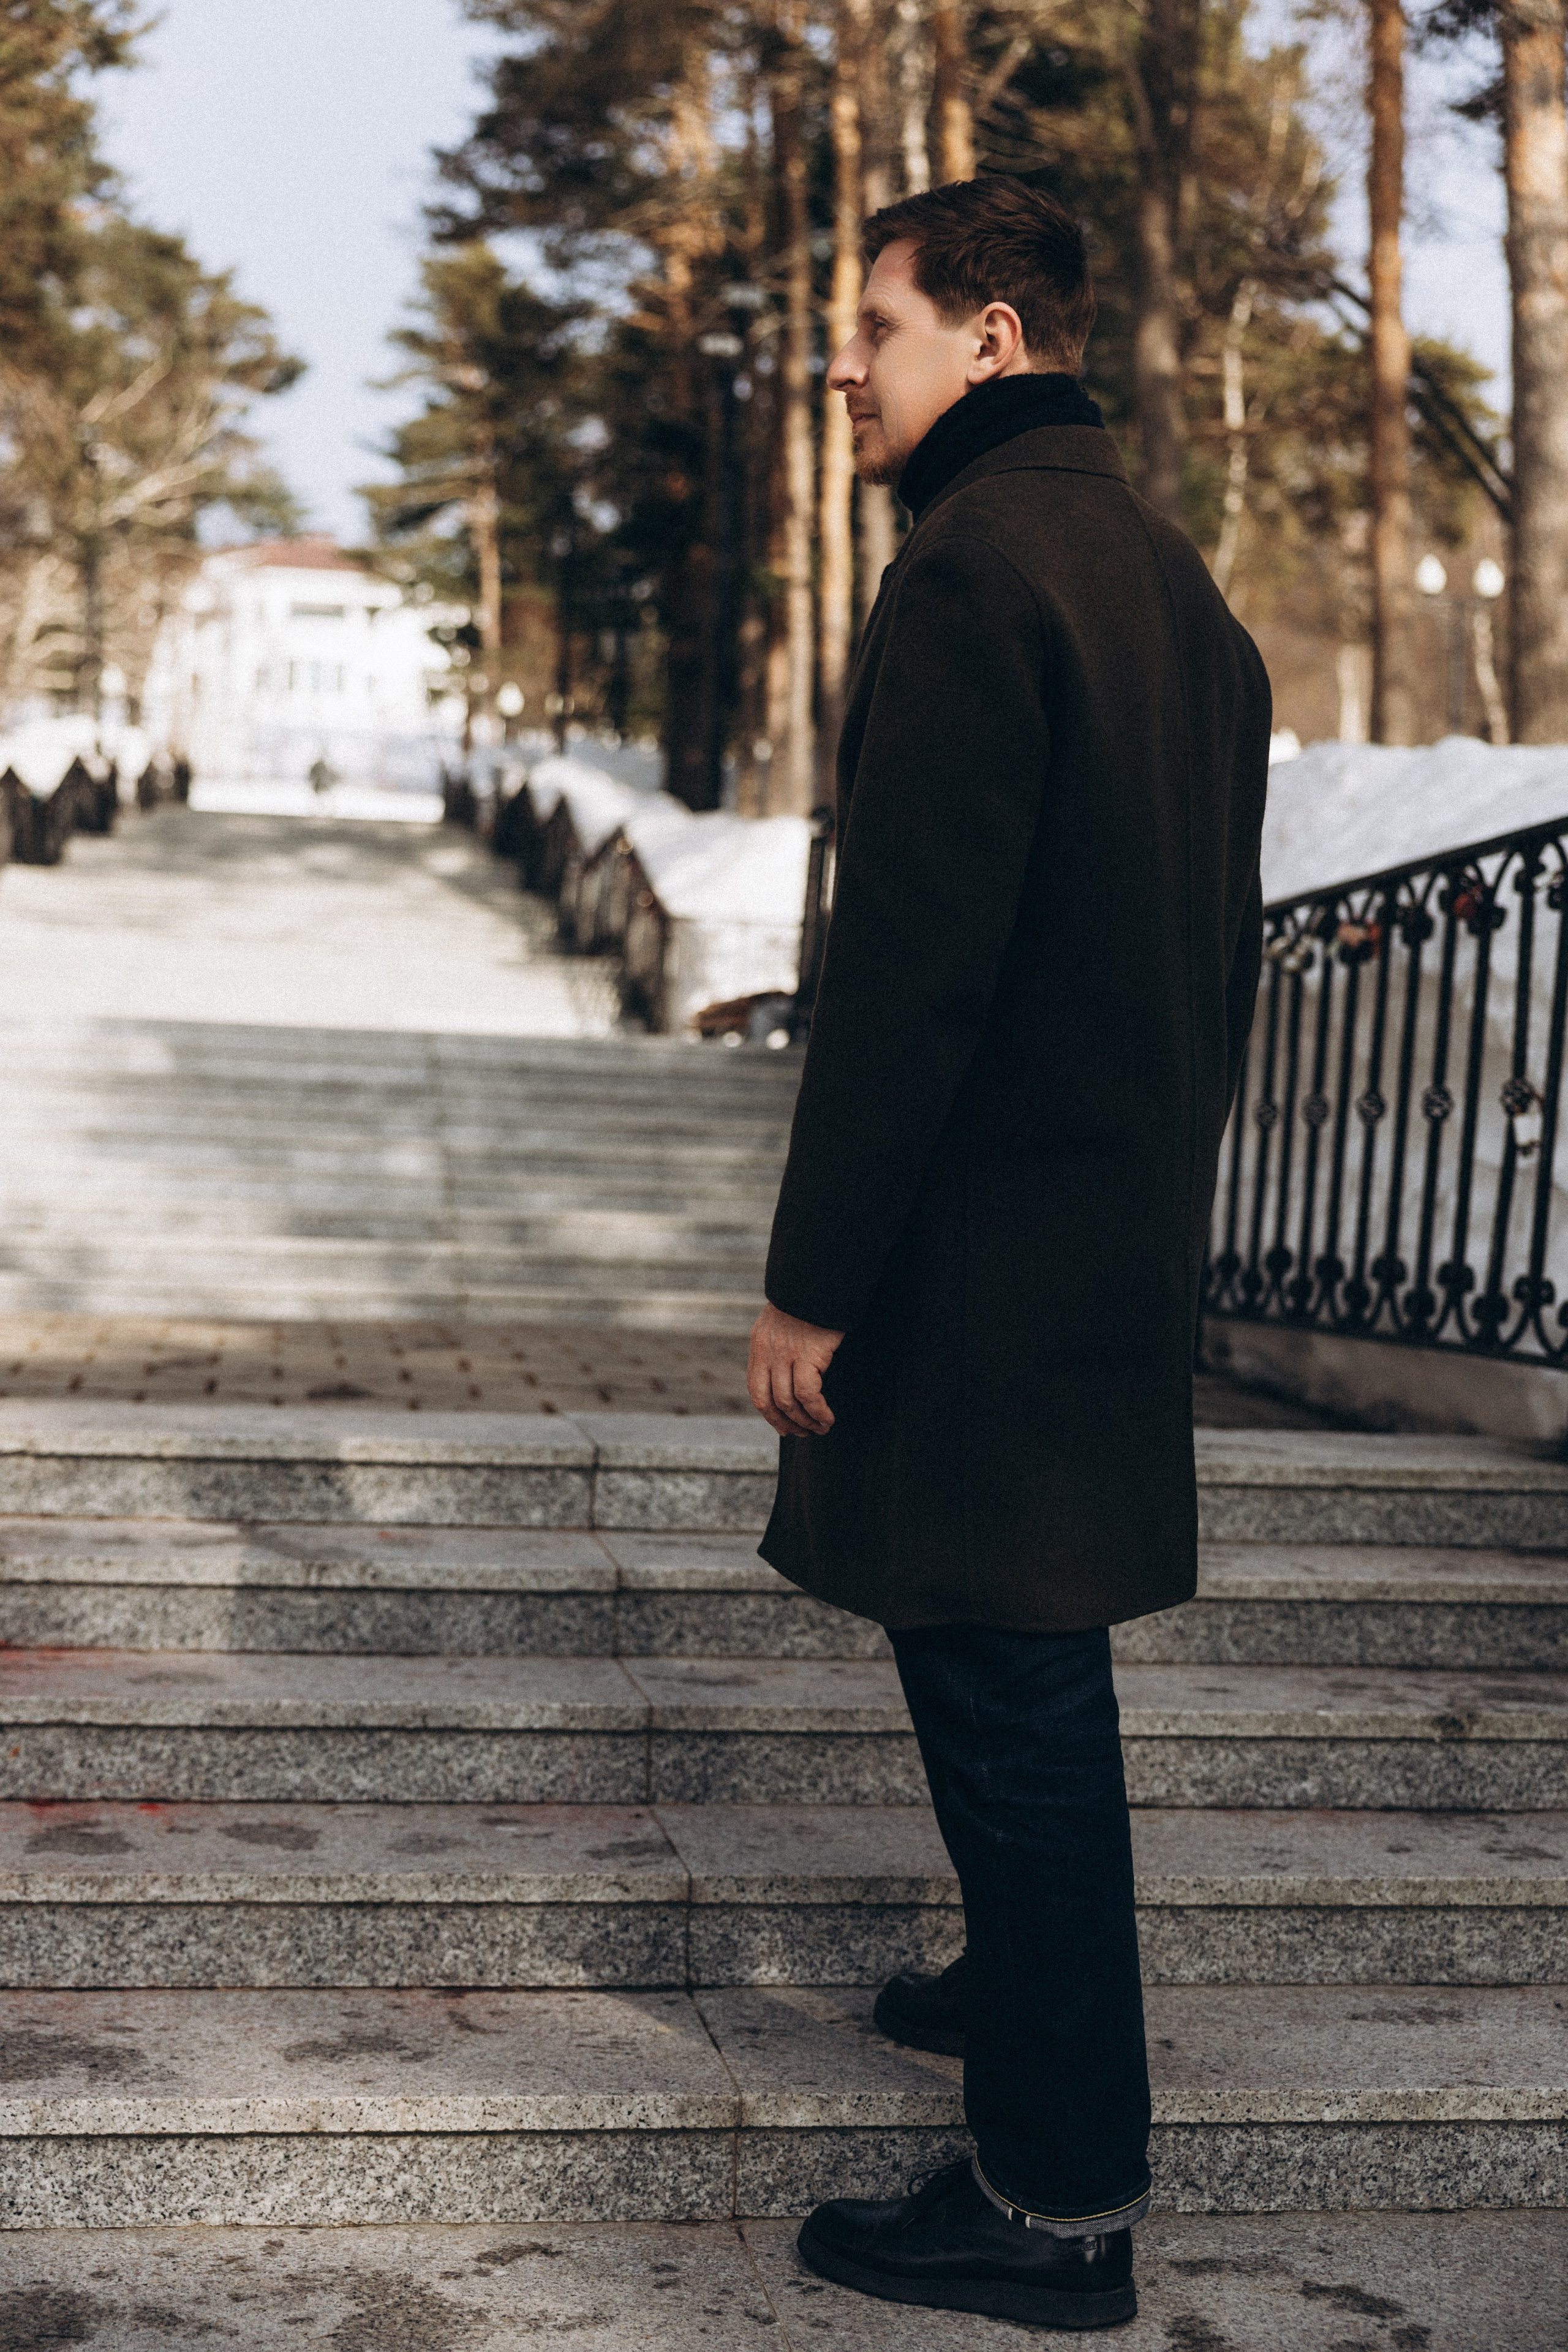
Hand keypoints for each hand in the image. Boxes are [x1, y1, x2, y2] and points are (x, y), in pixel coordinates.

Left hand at [747, 1304, 844, 1438]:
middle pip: (770, 1401)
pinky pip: (808, 1394)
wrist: (820, 1277)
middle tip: (803, 1434)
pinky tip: (827, 1418)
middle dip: (786, 1423)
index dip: (769, 1414)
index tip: (783, 1428)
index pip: (756, 1390)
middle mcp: (768, 1351)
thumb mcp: (783, 1321)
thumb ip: (779, 1345)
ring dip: (805, 1422)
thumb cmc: (809, 1300)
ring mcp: (786, 1353)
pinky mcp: (809, 1354)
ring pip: (788, 1402)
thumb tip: (787, 1372)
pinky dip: (817, 1411)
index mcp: (759, 1344)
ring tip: (821, 1428)